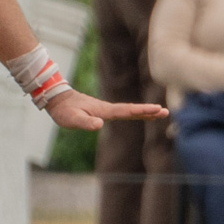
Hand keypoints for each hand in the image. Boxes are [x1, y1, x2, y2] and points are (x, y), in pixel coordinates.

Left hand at [45, 89, 166, 129]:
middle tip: (166, 112)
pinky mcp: (103, 111)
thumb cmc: (64, 110)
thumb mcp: (72, 119)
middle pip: (133, 110)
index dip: (142, 110)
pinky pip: (124, 112)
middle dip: (149, 111)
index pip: (127, 111)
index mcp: (104, 110)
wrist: (57, 98)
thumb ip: (85, 122)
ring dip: (144, 112)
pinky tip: (139, 115)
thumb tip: (100, 124)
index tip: (157, 109)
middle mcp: (108, 109)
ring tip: (159, 113)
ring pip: (129, 110)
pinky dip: (135, 112)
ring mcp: (107, 109)